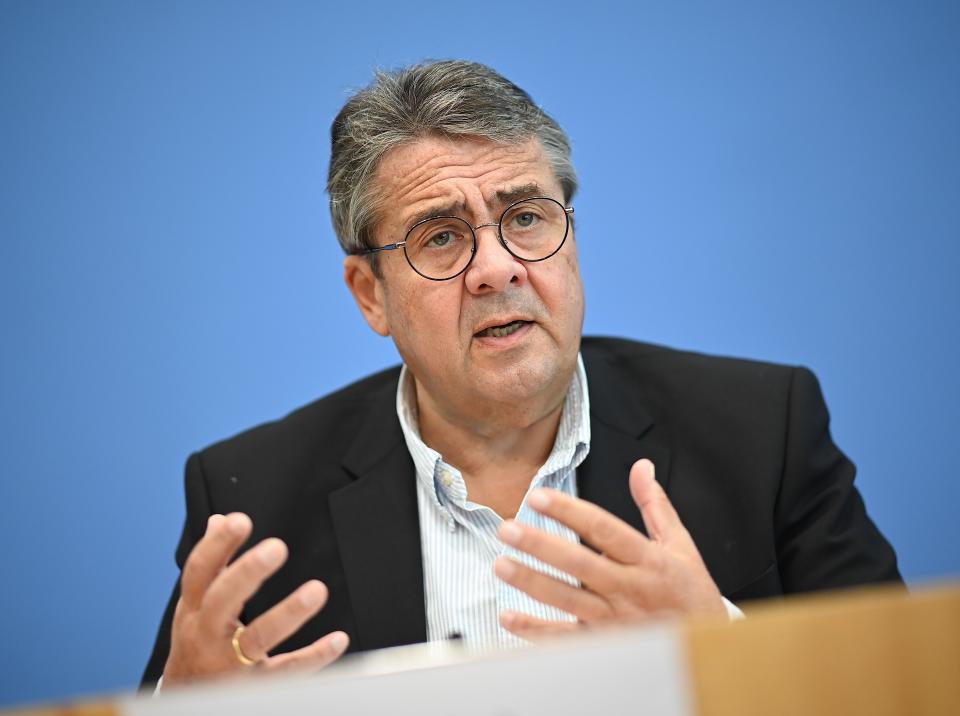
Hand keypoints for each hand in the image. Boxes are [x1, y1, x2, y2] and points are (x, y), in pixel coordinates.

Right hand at [162, 513, 348, 686]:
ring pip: (257, 639)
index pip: (199, 573)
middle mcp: (207, 635)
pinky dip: (314, 656)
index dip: (216, 546)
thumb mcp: (194, 606)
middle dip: (246, 574)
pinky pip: (287, 671)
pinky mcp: (253, 687)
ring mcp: (228, 664)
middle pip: (221, 602)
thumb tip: (218, 520)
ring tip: (316, 590)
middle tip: (276, 548)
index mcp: (193, 610)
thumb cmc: (196, 645)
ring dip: (287, 613)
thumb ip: (212, 566)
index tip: (239, 521)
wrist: (187, 699)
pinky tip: (337, 639)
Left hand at [494, 459, 724, 639]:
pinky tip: (508, 616)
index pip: (604, 529)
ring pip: (568, 600)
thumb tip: (641, 466)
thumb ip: (655, 506)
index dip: (570, 512)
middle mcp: (630, 589)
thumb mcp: (680, 546)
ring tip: (501, 565)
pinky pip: (566, 640)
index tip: (539, 496)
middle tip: (507, 528)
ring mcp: (617, 621)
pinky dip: (536, 631)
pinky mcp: (606, 646)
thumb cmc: (690, 594)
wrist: (708, 650)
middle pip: (580, 564)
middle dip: (541, 545)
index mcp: (648, 560)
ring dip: (532, 583)